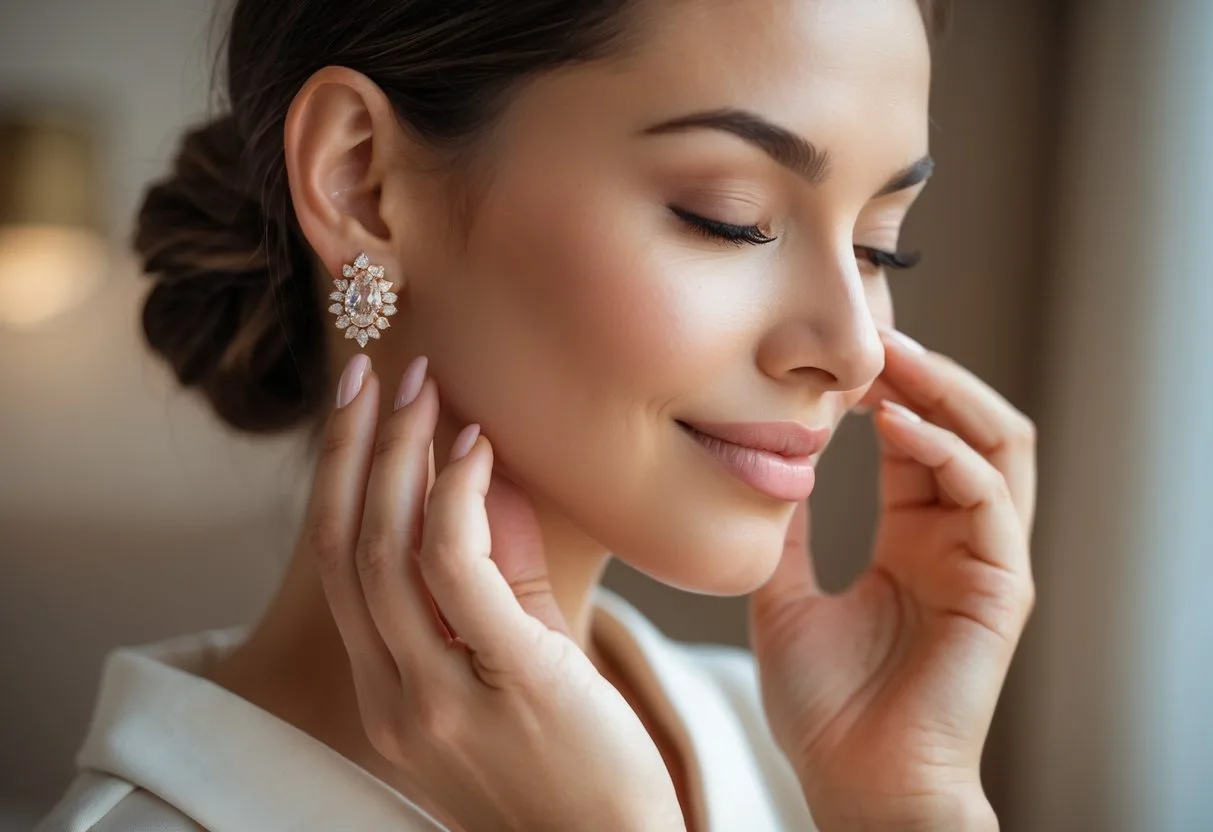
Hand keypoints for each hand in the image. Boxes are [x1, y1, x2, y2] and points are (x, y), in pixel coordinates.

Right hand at [302, 355, 684, 831]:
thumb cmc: (572, 762)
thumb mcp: (518, 664)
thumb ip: (499, 577)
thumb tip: (480, 475)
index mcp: (385, 693)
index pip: (340, 565)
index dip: (342, 476)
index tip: (358, 407)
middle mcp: (392, 697)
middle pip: (345, 545)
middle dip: (355, 446)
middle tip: (376, 370)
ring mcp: (439, 697)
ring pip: (386, 548)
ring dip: (400, 453)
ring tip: (424, 386)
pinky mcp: (507, 683)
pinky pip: (456, 570)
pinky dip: (456, 495)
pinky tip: (475, 444)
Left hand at [749, 328, 1035, 830]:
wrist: (855, 785)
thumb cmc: (824, 707)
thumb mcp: (783, 596)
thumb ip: (783, 534)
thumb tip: (762, 467)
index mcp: (912, 536)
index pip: (916, 435)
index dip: (886, 386)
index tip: (837, 350)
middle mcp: (956, 537)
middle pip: (964, 423)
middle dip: (925, 373)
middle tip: (874, 333)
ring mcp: (984, 558)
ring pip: (996, 444)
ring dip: (946, 394)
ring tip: (890, 363)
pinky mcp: (1000, 588)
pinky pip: (989, 499)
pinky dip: (947, 452)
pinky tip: (895, 427)